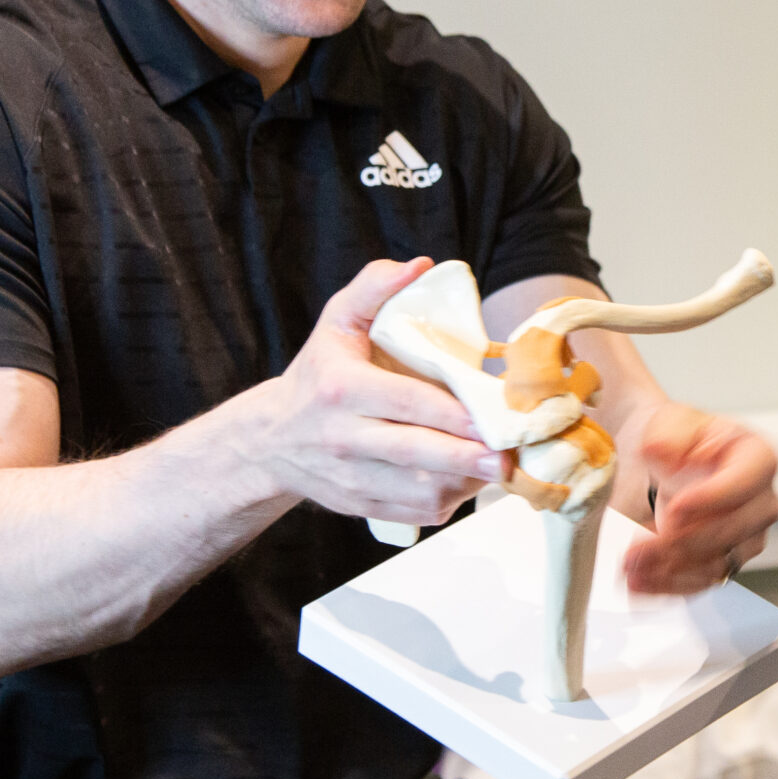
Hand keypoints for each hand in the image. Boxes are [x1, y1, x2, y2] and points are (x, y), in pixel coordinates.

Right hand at [243, 258, 505, 525]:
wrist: (270, 440)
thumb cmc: (317, 375)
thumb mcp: (336, 322)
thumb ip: (374, 288)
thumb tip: (420, 266)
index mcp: (342, 389)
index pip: (405, 401)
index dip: (452, 412)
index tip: (491, 416)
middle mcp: (344, 438)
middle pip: (415, 451)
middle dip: (467, 457)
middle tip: (508, 456)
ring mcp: (352, 478)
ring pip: (419, 491)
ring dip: (465, 482)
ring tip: (497, 465)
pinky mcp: (361, 506)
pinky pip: (414, 512)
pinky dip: (448, 500)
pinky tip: (468, 480)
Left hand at [617, 402, 777, 593]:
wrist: (663, 461)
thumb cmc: (677, 438)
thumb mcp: (671, 421)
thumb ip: (668, 434)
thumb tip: (660, 449)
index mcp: (758, 457)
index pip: (745, 482)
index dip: (712, 499)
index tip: (675, 508)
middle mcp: (761, 501)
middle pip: (733, 530)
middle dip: (684, 541)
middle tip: (643, 544)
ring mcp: (746, 536)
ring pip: (716, 562)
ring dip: (671, 569)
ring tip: (631, 566)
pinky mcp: (724, 561)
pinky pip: (701, 582)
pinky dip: (668, 586)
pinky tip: (638, 581)